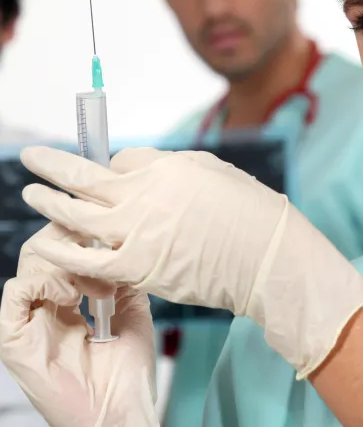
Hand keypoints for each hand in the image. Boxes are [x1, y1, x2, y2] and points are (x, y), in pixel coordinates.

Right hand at [0, 224, 172, 426]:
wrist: (120, 412)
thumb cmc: (128, 369)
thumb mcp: (133, 309)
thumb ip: (123, 276)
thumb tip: (121, 245)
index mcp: (71, 298)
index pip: (65, 249)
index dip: (81, 230)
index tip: (106, 222)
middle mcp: (47, 305)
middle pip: (44, 248)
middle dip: (74, 239)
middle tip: (101, 249)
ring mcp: (30, 320)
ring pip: (31, 263)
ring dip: (68, 263)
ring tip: (96, 288)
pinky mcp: (15, 338)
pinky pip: (16, 292)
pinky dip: (45, 283)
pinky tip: (72, 299)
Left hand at [20, 146, 362, 377]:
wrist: (268, 256)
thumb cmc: (250, 210)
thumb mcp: (213, 172)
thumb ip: (171, 168)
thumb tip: (138, 171)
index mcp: (164, 168)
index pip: (121, 160)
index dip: (113, 165)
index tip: (112, 172)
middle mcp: (142, 196)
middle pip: (85, 178)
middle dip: (53, 166)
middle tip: (31, 158)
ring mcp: (137, 233)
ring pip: (78, 215)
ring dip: (49, 203)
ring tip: (30, 194)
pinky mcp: (138, 268)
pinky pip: (89, 258)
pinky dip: (63, 249)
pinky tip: (45, 242)